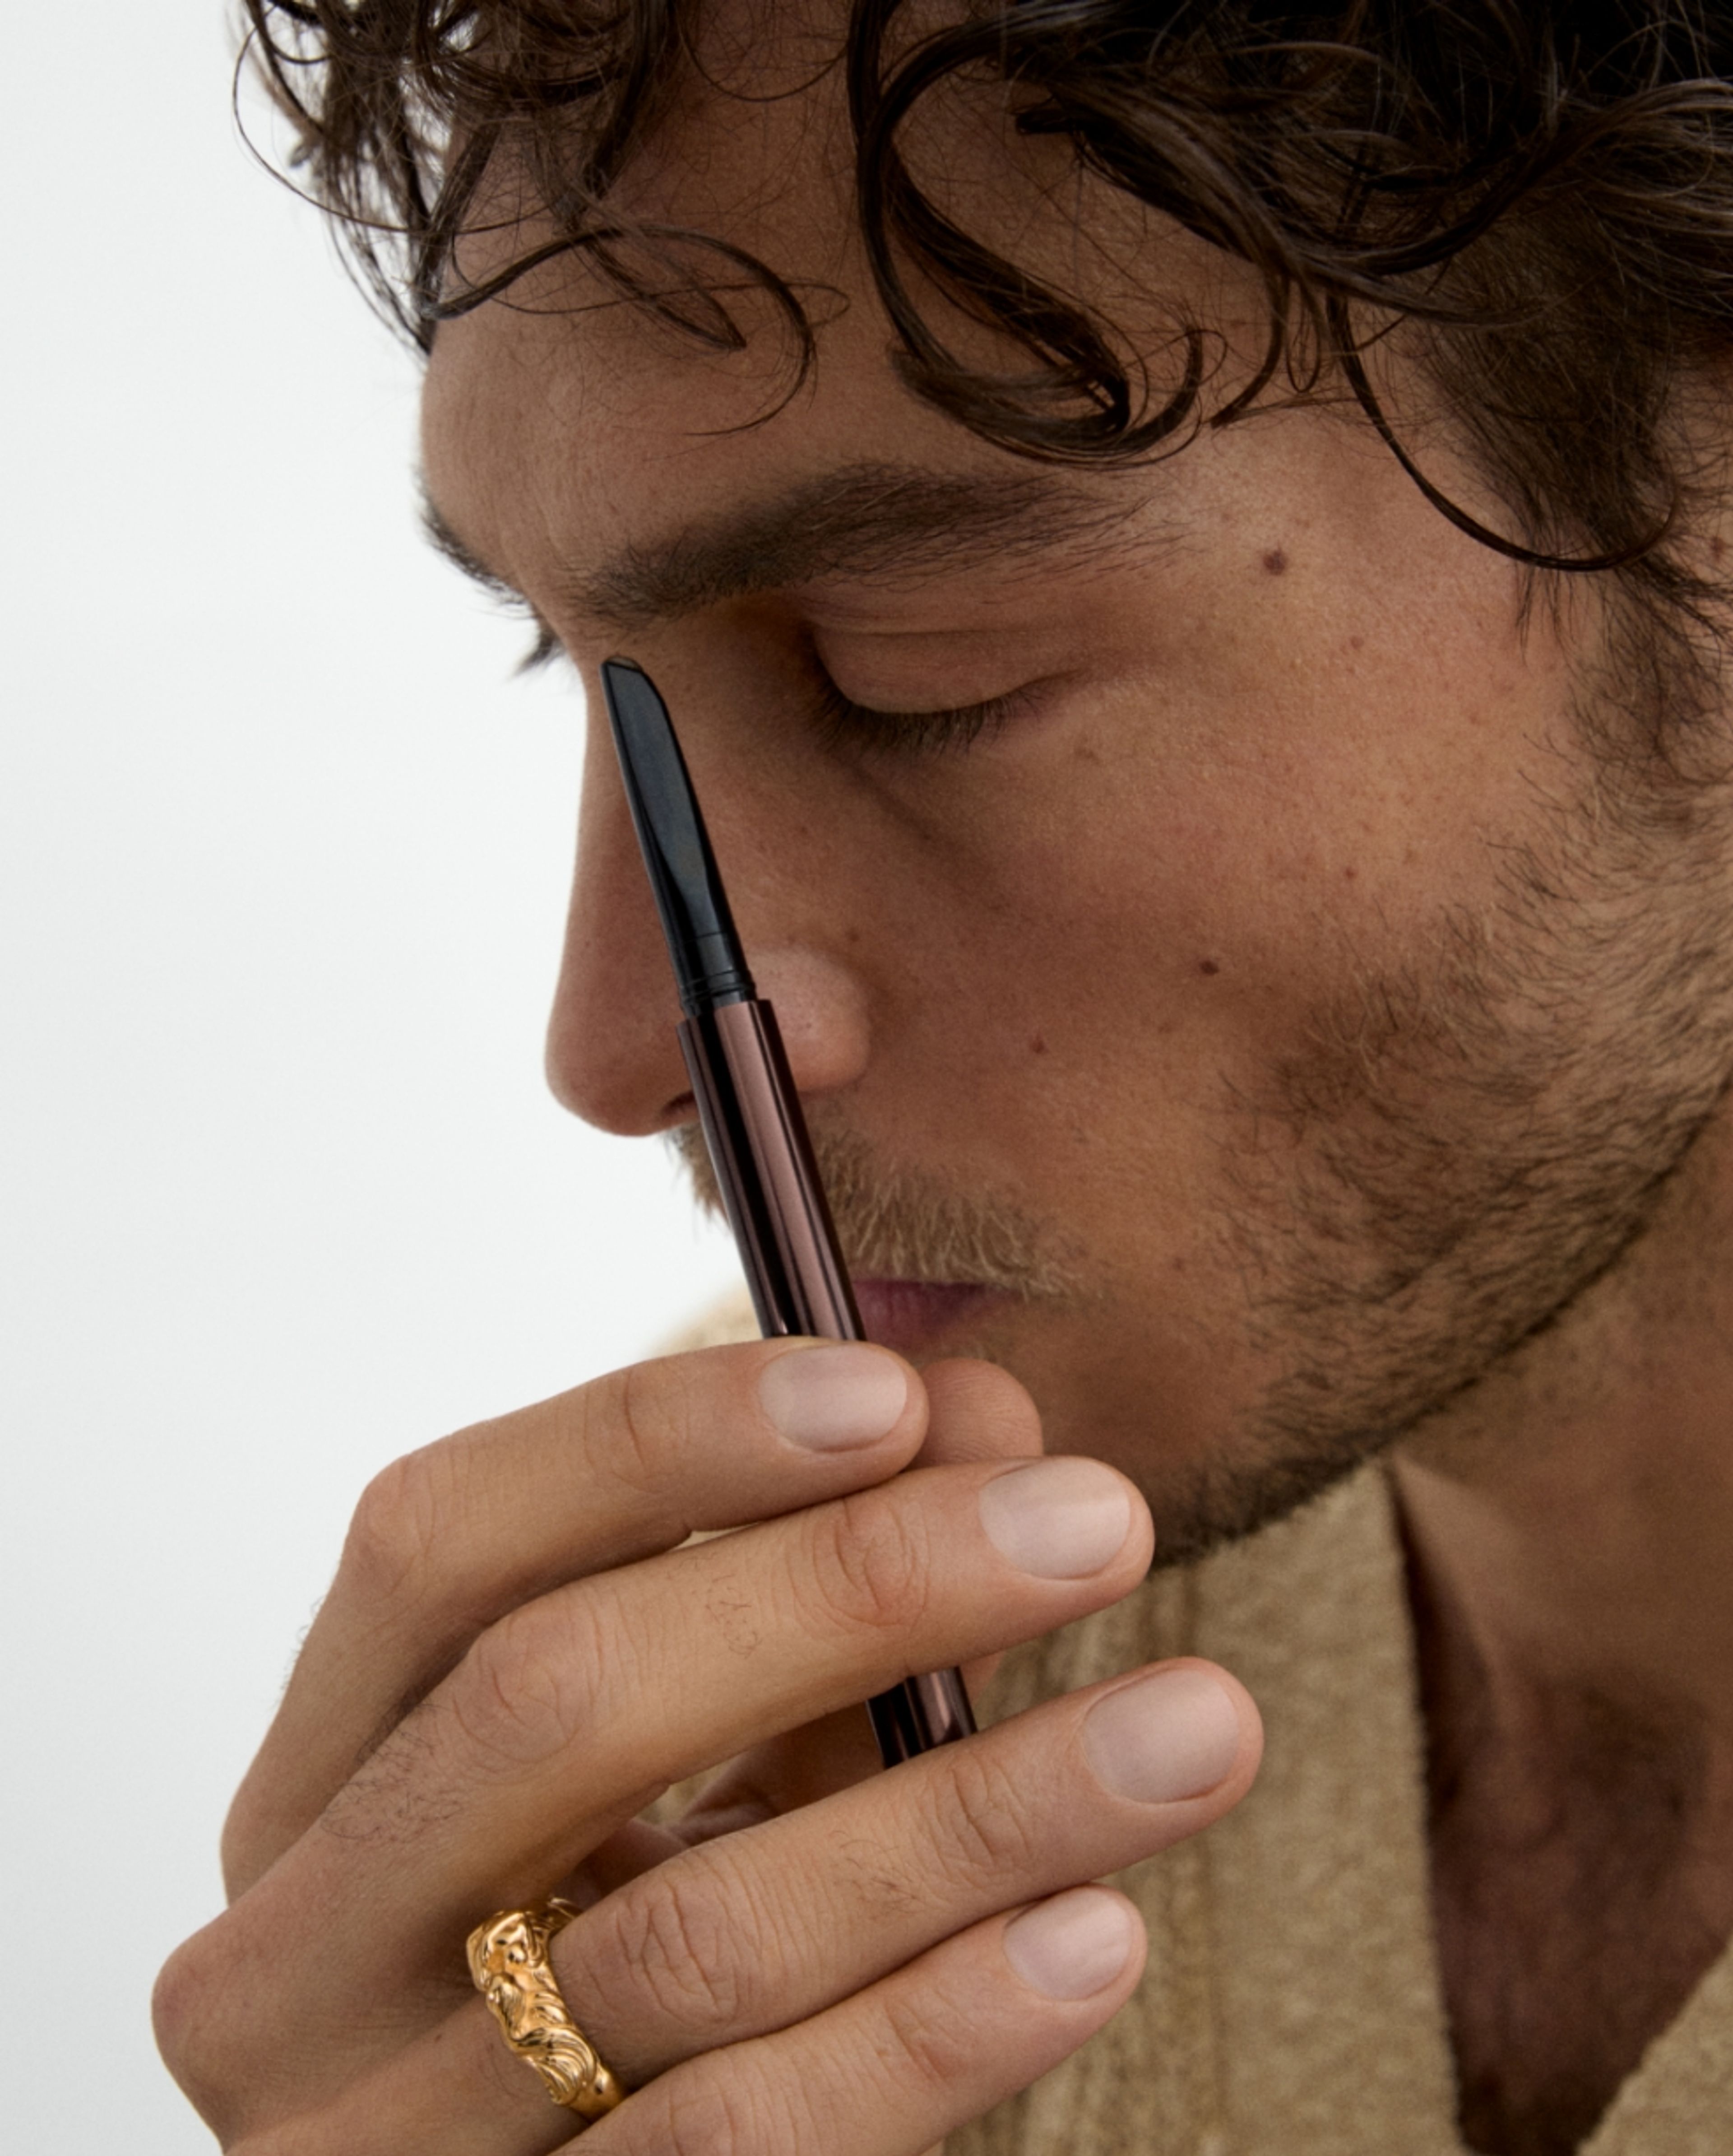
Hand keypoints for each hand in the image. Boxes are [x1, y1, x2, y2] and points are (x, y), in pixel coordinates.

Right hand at [155, 1339, 1260, 2151]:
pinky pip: (741, 2143)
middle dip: (849, 1587)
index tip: (896, 1388)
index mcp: (320, 1772)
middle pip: (559, 1701)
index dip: (660, 1440)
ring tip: (1192, 1723)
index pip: (440, 1540)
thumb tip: (983, 1421)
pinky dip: (936, 2028)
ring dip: (971, 1810)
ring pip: (688, 1936)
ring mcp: (377, 2138)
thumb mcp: (690, 1771)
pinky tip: (1094, 1933)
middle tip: (1097, 1517)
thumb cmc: (628, 1940)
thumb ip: (809, 1600)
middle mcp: (295, 1945)